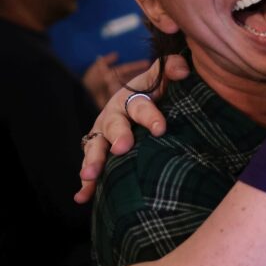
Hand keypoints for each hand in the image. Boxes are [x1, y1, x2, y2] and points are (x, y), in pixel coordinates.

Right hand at [75, 53, 190, 203]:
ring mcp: (101, 138)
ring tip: (90, 175)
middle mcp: (112, 118)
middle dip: (118, 137)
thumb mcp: (158, 81)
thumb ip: (170, 71)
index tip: (160, 129)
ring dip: (92, 162)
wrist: (132, 106)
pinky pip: (90, 171)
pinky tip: (81, 198)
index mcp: (128, 99)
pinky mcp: (97, 156)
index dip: (150, 116)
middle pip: (113, 126)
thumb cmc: (151, 96)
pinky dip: (86, 185)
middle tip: (122, 149)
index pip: (140, 106)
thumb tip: (182, 68)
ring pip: (95, 149)